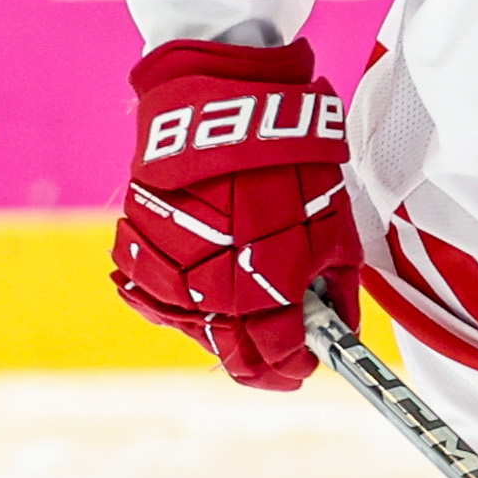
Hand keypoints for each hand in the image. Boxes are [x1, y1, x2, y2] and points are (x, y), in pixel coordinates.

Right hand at [110, 38, 359, 391]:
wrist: (223, 109)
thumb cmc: (290, 165)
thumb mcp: (335, 229)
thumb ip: (338, 290)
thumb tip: (340, 331)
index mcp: (267, 297)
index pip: (281, 364)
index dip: (299, 367)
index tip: (307, 360)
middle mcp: (213, 297)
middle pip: (236, 361)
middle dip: (264, 360)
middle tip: (280, 345)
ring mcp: (169, 279)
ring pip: (196, 331)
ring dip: (222, 323)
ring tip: (243, 291)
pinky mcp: (138, 254)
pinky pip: (159, 297)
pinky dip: (182, 295)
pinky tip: (205, 272)